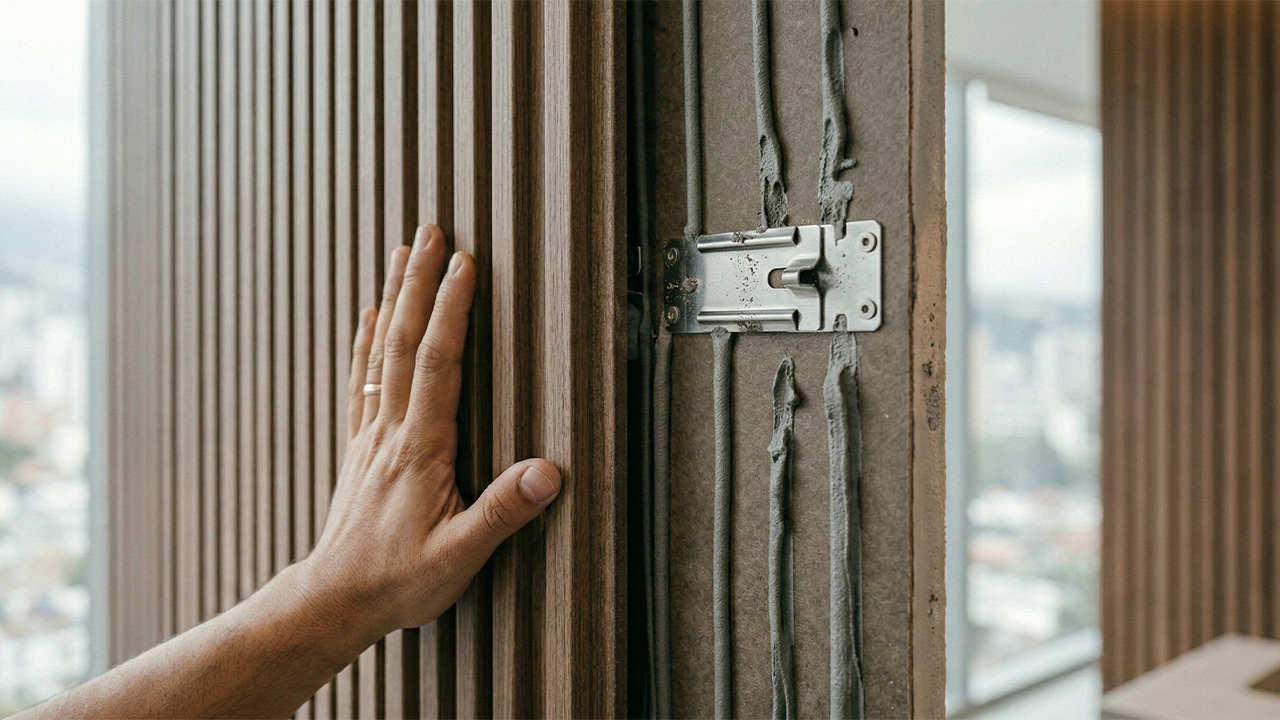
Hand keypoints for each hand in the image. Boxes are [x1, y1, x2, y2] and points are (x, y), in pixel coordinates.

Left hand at [298, 224, 560, 638]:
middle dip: (419, 283)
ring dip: (393, 299)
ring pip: (379, 352)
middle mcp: (391, 431)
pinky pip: (361, 380)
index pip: (437, 364)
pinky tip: (366, 317)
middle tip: (431, 232)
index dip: (452, 311)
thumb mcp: (459, 556)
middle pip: (403, 341)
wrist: (334, 600)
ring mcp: (371, 435)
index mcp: (420, 449)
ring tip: (401, 253)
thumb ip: (502, 512)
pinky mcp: (361, 447)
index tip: (465, 265)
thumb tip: (548, 473)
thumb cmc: (398, 581)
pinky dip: (364, 341)